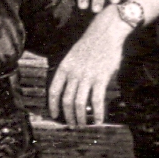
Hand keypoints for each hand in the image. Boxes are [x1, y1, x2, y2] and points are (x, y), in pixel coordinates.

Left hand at [46, 11, 130, 126]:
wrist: (106, 32)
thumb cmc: (90, 44)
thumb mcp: (73, 56)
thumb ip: (71, 73)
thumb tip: (71, 92)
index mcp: (64, 67)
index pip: (54, 90)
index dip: (53, 105)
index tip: (55, 115)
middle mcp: (73, 73)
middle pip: (66, 100)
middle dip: (68, 116)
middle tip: (72, 124)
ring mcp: (87, 76)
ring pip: (79, 103)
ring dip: (81, 117)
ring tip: (83, 125)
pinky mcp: (101, 78)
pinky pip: (97, 101)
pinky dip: (97, 113)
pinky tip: (99, 120)